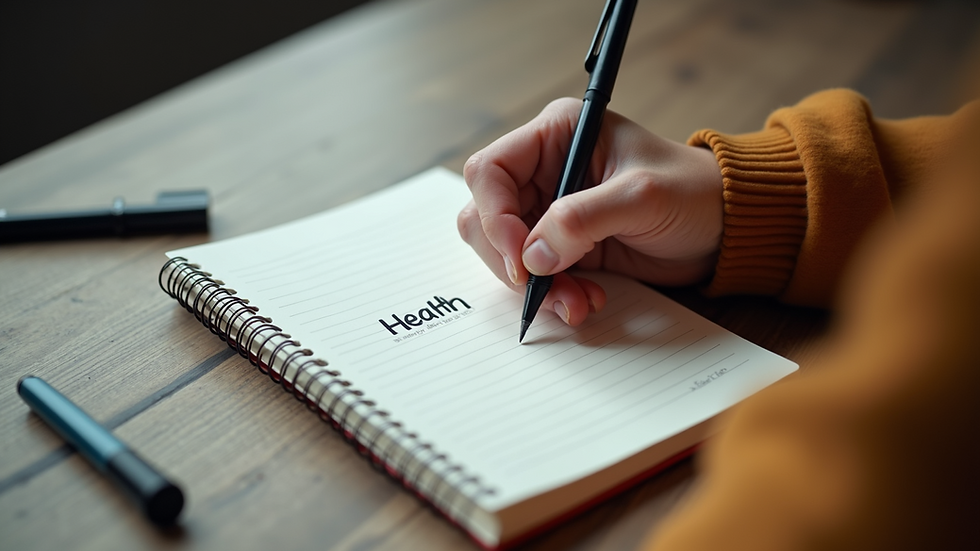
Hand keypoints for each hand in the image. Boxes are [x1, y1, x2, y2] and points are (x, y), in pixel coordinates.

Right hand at [458, 98, 723, 325]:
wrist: (726, 229)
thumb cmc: (694, 192)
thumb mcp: (641, 196)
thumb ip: (582, 220)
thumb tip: (532, 256)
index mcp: (555, 136)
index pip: (489, 172)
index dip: (493, 216)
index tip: (519, 260)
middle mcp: (543, 170)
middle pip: (485, 216)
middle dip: (510, 259)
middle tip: (543, 289)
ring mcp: (549, 211)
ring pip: (504, 253)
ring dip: (533, 286)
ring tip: (576, 302)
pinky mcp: (562, 247)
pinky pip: (533, 276)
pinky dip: (550, 296)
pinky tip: (584, 301)